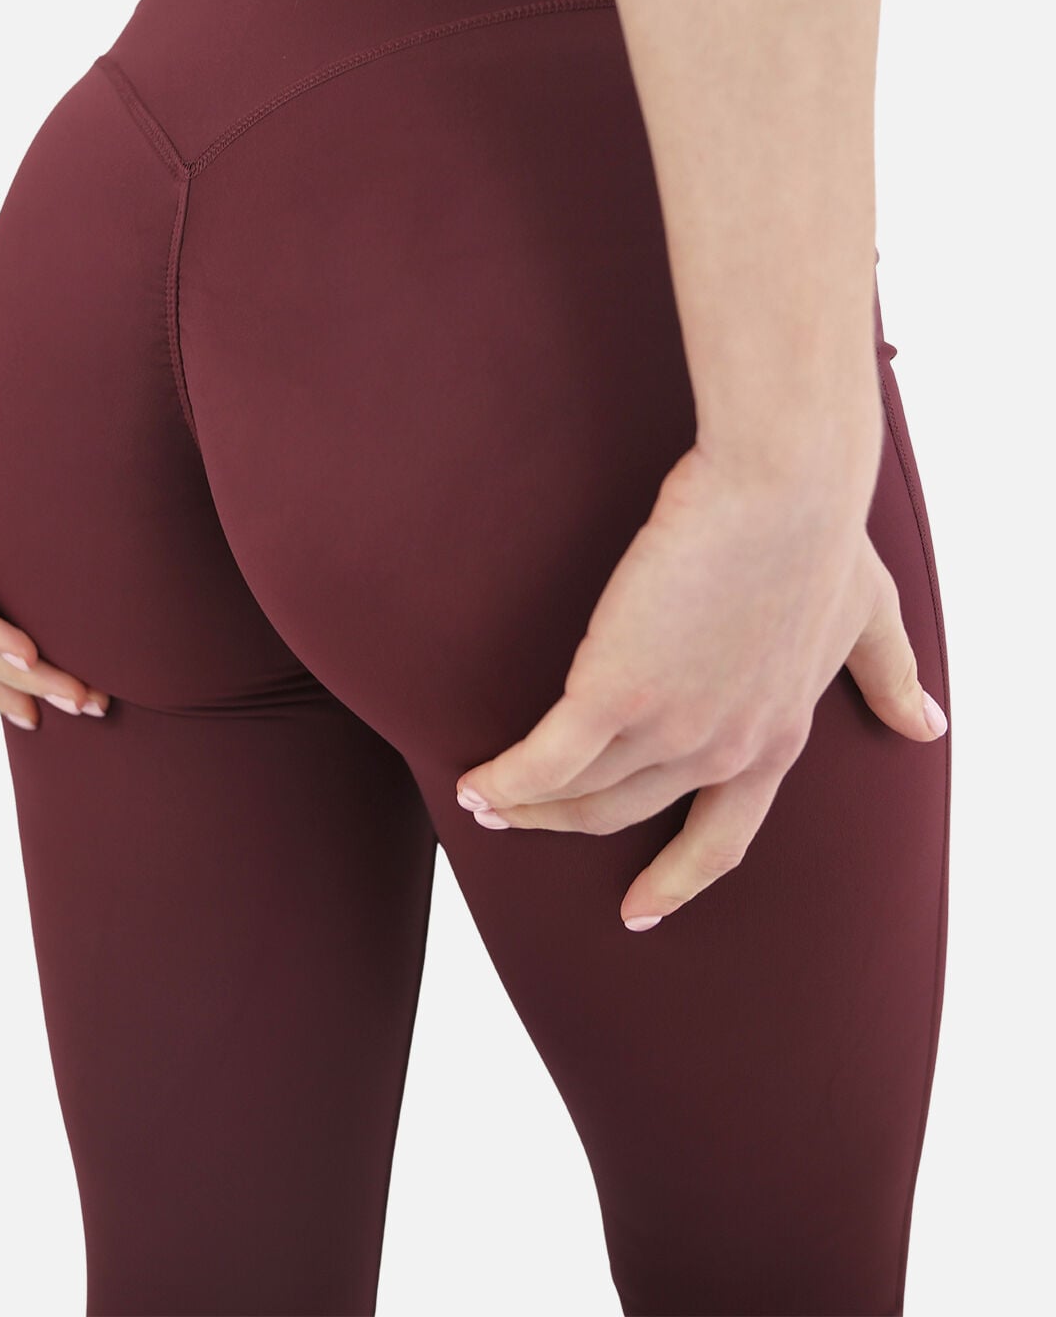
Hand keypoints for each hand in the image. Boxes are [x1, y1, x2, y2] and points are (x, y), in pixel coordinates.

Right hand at [454, 439, 945, 928]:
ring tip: (485, 800)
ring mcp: (669, 730)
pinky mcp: (615, 692)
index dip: (679, 878)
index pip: (724, 839)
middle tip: (522, 826)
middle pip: (627, 814)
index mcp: (777, 739)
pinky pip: (543, 759)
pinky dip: (504, 778)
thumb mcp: (869, 617)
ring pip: (580, 792)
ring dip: (526, 805)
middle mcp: (724, 751)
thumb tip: (928, 725)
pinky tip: (472, 779)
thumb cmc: (824, 533)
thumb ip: (891, 674)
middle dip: (569, 828)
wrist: (783, 490)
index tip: (643, 910)